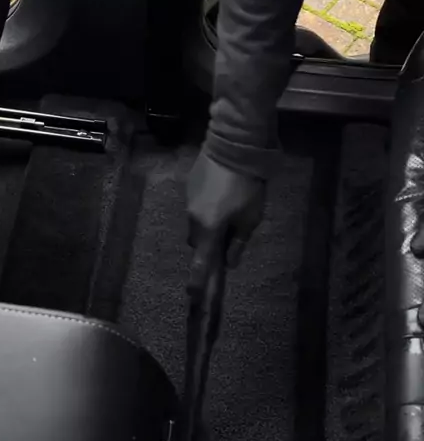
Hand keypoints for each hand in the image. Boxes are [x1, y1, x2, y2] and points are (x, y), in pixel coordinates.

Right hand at [186, 151, 265, 294]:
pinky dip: (208, 207)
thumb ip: (239, 242)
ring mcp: (189, 201)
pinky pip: (197, 206)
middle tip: (229, 237)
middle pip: (198, 242)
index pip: (200, 264)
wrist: (233, 144)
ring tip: (229, 209)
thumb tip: (229, 262)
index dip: (197, 283)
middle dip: (210, 245)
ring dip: (210, 224)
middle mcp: (193, 219)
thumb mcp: (251, 218)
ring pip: (197, 224)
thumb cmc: (247, 185)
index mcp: (208, 230)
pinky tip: (223, 193)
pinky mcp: (190, 186)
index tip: (193, 297)